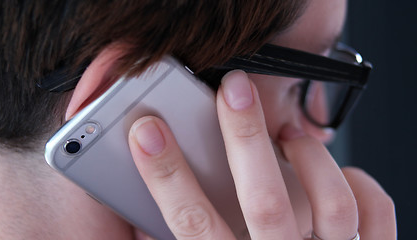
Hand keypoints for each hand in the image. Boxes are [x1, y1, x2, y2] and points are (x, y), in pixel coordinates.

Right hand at [128, 71, 395, 238]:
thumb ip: (197, 237)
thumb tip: (154, 209)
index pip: (193, 224)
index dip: (167, 176)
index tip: (147, 132)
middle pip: (263, 202)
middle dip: (244, 138)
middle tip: (233, 90)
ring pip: (330, 203)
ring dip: (307, 156)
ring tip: (288, 135)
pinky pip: (375, 212)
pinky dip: (357, 180)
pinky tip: (335, 170)